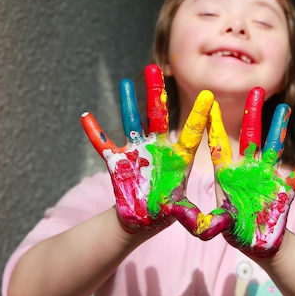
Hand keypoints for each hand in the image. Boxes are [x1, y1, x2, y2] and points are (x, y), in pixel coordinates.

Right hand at [81, 64, 213, 232]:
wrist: (142, 220)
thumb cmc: (165, 214)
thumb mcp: (180, 214)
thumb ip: (191, 216)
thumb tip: (207, 227)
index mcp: (177, 159)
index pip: (190, 133)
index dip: (199, 116)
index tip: (208, 95)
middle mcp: (157, 150)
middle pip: (157, 115)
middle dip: (156, 92)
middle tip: (154, 67)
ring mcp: (136, 153)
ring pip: (132, 121)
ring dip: (127, 103)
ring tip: (125, 81)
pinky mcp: (118, 162)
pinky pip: (103, 145)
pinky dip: (94, 133)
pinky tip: (86, 117)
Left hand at [208, 87, 294, 257]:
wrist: (257, 242)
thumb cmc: (234, 230)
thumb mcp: (217, 226)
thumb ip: (206, 221)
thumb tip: (186, 217)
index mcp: (227, 175)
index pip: (219, 145)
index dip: (214, 124)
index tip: (209, 99)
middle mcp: (248, 170)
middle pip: (250, 136)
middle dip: (252, 113)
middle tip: (256, 90)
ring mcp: (267, 178)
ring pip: (274, 147)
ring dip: (279, 129)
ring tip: (284, 108)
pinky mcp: (285, 191)